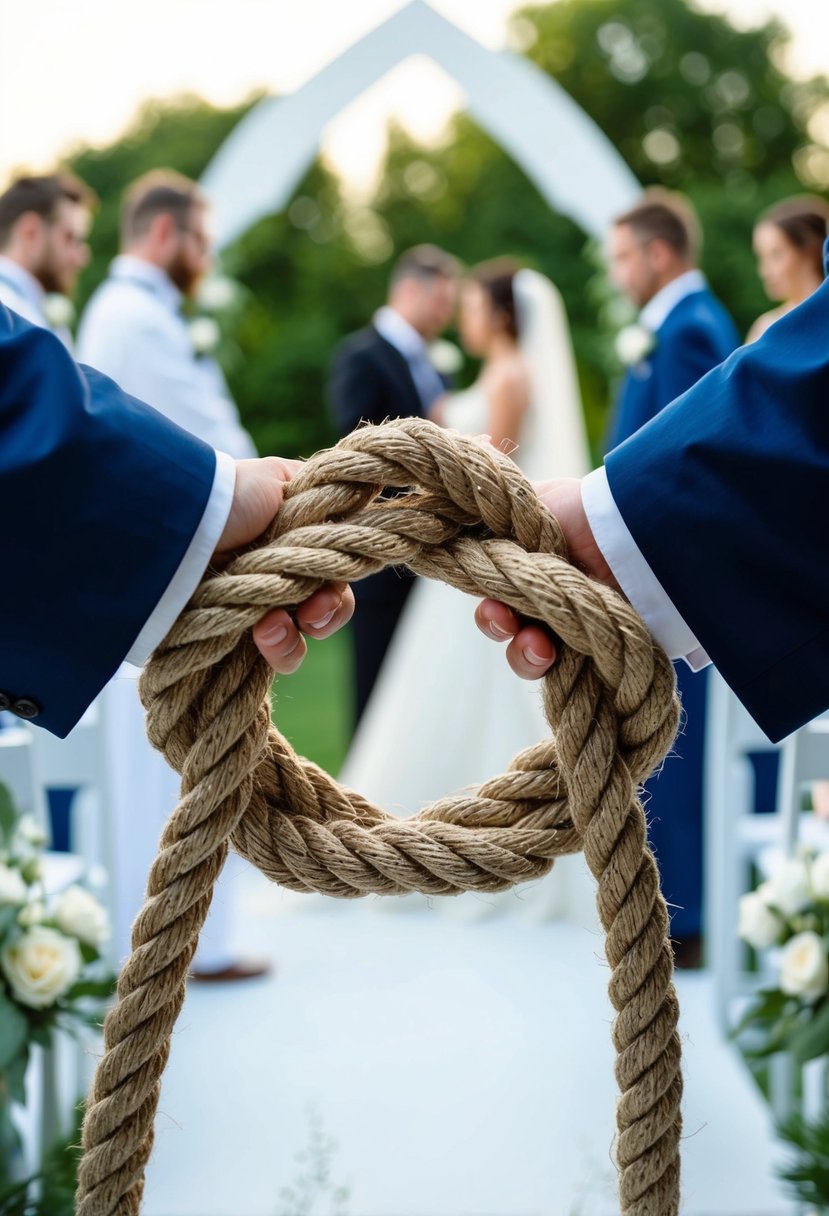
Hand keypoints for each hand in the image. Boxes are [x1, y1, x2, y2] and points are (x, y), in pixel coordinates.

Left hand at [215, 457, 354, 673]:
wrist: (182, 527)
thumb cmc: (231, 496)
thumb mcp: (283, 482)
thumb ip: (325, 500)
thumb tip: (363, 493)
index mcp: (288, 541)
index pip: (334, 570)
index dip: (340, 582)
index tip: (337, 577)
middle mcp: (272, 573)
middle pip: (324, 608)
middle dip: (327, 612)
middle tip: (313, 610)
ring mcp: (251, 606)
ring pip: (299, 638)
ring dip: (296, 636)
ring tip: (270, 627)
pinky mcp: (228, 634)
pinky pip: (271, 657)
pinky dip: (277, 650)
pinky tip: (258, 634)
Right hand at [474, 477, 618, 678]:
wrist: (632, 540)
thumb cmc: (581, 512)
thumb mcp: (528, 503)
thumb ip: (492, 516)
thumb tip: (458, 515)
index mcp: (534, 557)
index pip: (492, 581)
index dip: (482, 590)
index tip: (479, 588)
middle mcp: (551, 589)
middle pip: (504, 620)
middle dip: (496, 623)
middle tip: (502, 618)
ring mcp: (573, 622)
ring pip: (524, 650)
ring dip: (520, 651)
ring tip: (536, 645)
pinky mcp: (594, 649)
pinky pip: (555, 672)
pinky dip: (541, 664)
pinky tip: (549, 653)